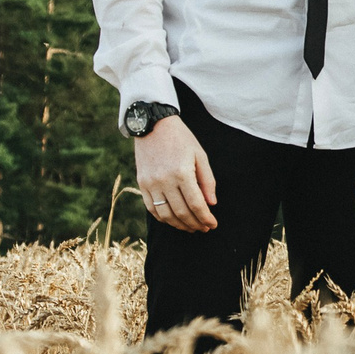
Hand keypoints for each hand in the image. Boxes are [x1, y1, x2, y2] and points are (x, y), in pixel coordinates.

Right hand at [136, 117, 217, 232]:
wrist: (153, 125)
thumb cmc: (181, 139)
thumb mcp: (200, 155)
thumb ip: (207, 180)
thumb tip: (212, 204)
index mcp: (182, 172)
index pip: (196, 204)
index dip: (206, 218)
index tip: (212, 224)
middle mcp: (165, 180)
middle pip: (181, 213)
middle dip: (195, 224)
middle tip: (204, 228)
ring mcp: (151, 183)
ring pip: (166, 215)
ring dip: (180, 225)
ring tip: (191, 227)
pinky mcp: (142, 184)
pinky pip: (152, 208)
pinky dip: (164, 218)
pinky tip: (174, 220)